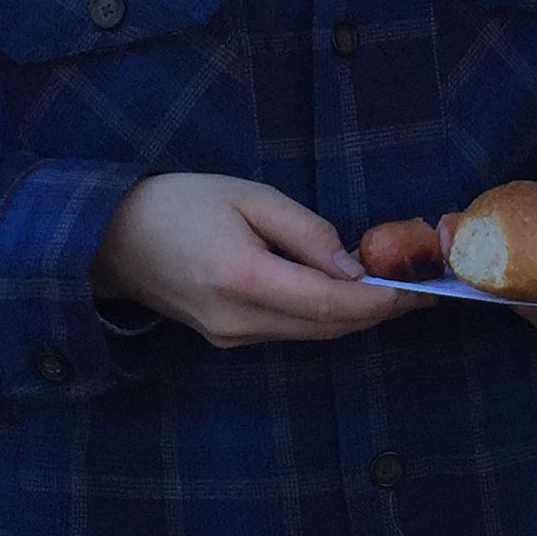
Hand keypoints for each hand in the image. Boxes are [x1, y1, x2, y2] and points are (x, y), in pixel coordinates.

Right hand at [90, 173, 421, 349]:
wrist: (111, 238)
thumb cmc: (180, 203)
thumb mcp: (248, 197)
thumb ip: (305, 232)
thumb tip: (354, 267)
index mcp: (243, 278)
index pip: (330, 304)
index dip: (381, 301)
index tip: (421, 289)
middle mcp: (238, 320)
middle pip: (328, 328)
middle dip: (379, 312)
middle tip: (425, 291)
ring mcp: (230, 336)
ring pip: (311, 334)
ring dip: (356, 317)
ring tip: (398, 290)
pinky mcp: (226, 338)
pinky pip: (289, 331)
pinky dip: (324, 317)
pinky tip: (348, 295)